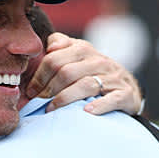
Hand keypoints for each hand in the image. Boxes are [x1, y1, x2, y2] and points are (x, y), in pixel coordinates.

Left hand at [25, 33, 143, 115]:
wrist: (127, 86)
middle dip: (48, 89)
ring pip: (85, 85)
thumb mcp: (78, 54)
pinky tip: (85, 111)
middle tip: (37, 103)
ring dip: (64, 99)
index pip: (55, 59)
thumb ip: (61, 46)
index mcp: (83, 49)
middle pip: (67, 72)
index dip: (39, 76)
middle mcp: (99, 61)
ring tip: (51, 110)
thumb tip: (49, 46)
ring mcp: (113, 77)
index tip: (30, 91)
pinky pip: (112, 99)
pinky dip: (99, 106)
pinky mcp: (125, 94)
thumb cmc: (93, 72)